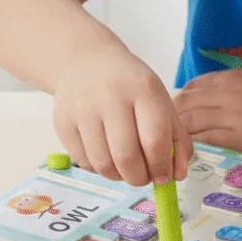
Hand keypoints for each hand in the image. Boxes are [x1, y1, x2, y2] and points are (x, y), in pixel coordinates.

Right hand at [53, 42, 193, 185]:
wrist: (87, 62)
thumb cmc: (131, 87)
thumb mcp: (162, 103)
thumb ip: (177, 140)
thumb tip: (178, 175)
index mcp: (143, 89)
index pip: (155, 140)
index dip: (161, 166)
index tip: (164, 177)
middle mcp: (110, 97)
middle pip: (126, 156)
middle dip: (140, 177)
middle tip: (144, 178)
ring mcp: (83, 110)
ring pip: (103, 164)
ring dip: (119, 177)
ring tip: (127, 168)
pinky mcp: (63, 123)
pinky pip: (83, 162)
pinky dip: (99, 169)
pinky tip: (107, 157)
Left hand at [174, 68, 241, 155]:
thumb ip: (232, 86)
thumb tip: (212, 97)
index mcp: (230, 78)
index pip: (190, 88)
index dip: (178, 102)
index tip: (175, 115)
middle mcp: (226, 94)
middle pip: (182, 105)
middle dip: (170, 120)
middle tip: (168, 136)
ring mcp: (233, 116)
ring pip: (189, 124)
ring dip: (178, 137)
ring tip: (175, 149)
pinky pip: (207, 142)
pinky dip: (195, 148)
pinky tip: (192, 155)